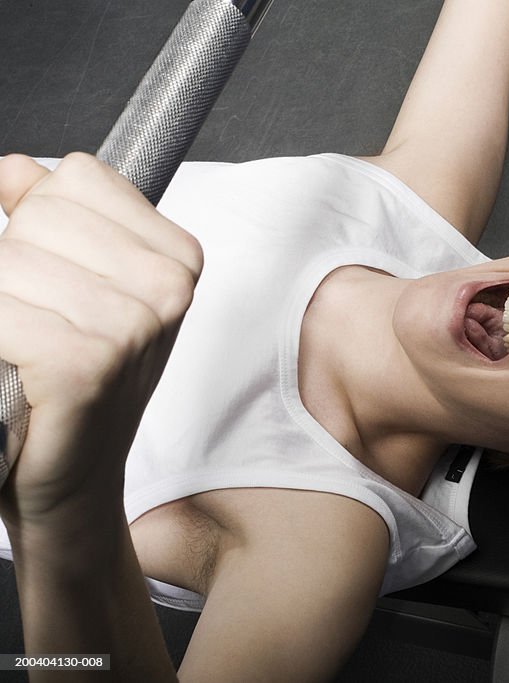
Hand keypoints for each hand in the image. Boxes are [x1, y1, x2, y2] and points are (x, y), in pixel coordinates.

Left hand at [0, 153, 201, 529]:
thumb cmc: (69, 382)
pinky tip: (20, 374)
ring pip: (9, 261)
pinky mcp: (88, 366)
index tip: (54, 275)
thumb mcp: (75, 284)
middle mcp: (168, 287)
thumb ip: (49, 213)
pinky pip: (1, 315)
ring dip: (0, 308)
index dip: (41, 221)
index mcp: (176, 255)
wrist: (69, 477)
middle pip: (39, 216)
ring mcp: (134, 326)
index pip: (77, 180)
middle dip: (13, 266)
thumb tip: (11, 170)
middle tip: (38, 324)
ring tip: (28, 352)